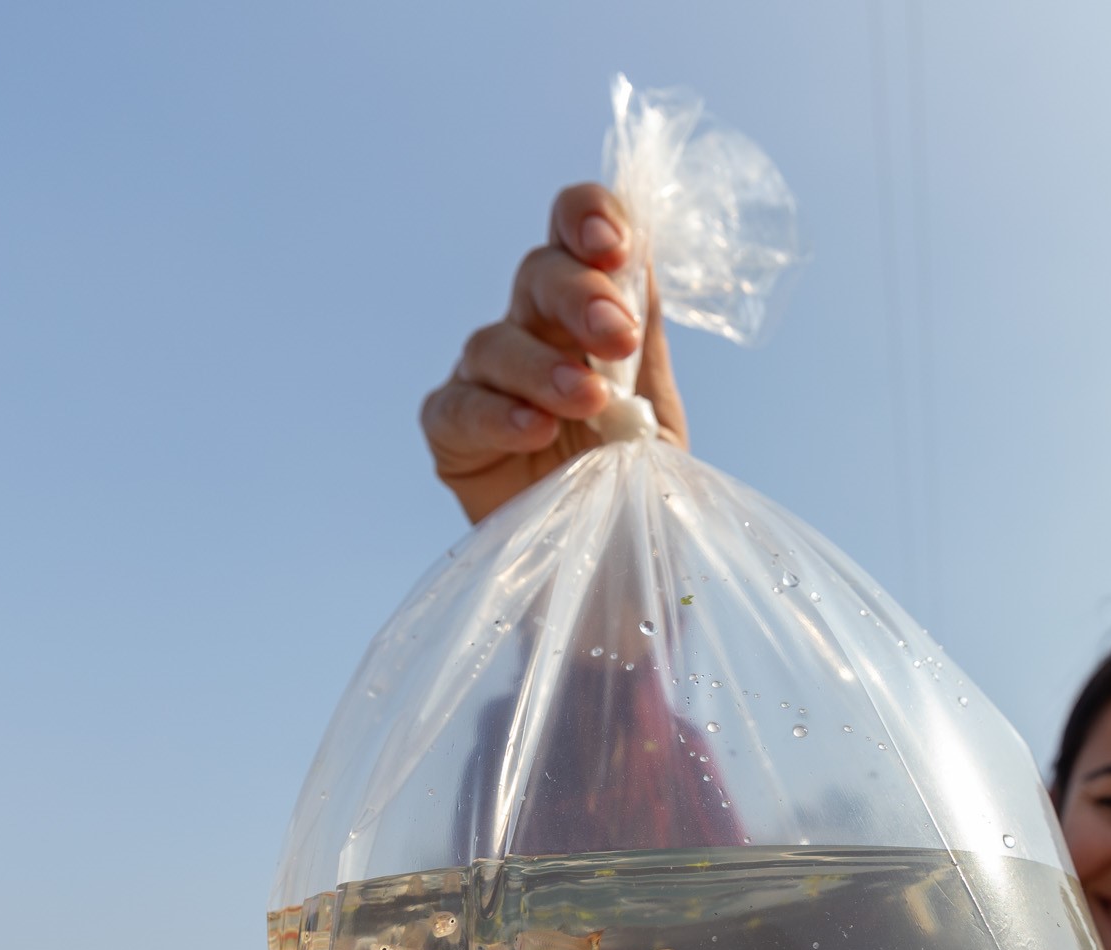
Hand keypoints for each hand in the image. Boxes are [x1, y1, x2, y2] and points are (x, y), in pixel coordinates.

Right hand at [420, 183, 689, 524]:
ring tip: (588, 402)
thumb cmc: (633, 485)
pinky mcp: (452, 434)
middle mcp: (531, 331)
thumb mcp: (658, 409)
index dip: (588, 218)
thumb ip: (646, 335)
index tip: (616, 245)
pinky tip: (533, 431)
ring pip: (496, 342)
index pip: (574, 232)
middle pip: (537, 275)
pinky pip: (459, 408)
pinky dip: (497, 416)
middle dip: (579, 295)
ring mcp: (486, 380)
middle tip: (618, 336)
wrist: (615, 570)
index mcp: (585, 311)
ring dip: (545, 367)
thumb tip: (645, 257)